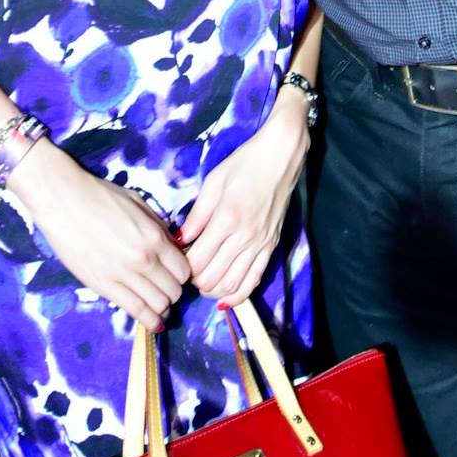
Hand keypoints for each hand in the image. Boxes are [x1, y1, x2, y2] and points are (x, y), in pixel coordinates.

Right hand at [11, 147, 189, 331]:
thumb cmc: (100, 196)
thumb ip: (158, 226)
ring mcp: (123, 275)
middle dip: (174, 291)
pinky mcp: (104, 287)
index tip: (176, 273)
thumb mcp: (138, 203)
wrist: (64, 201)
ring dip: (163, 308)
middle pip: (174, 290)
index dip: (183, 274)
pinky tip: (154, 323)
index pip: (183, 270)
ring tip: (160, 306)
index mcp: (154, 236)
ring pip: (158, 305)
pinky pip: (135, 311)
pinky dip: (149, 322)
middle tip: (166, 288)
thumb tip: (171, 247)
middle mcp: (144, 259)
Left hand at [179, 89, 309, 306]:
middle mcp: (244, 237)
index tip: (176, 260)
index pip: (197, 260)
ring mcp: (260, 244)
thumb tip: (180, 240)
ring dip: (212, 291)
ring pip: (232, 285)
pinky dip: (238, 295)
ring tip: (202, 283)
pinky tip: (225, 298)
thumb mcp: (213, 182)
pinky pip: (254, 281)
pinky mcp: (272, 247)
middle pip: (211, 277)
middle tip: (186, 272)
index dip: (182, 266)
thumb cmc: (244, 163)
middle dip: (194, 281)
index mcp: (226, 219)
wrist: (281, 157)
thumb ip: (196, 215)